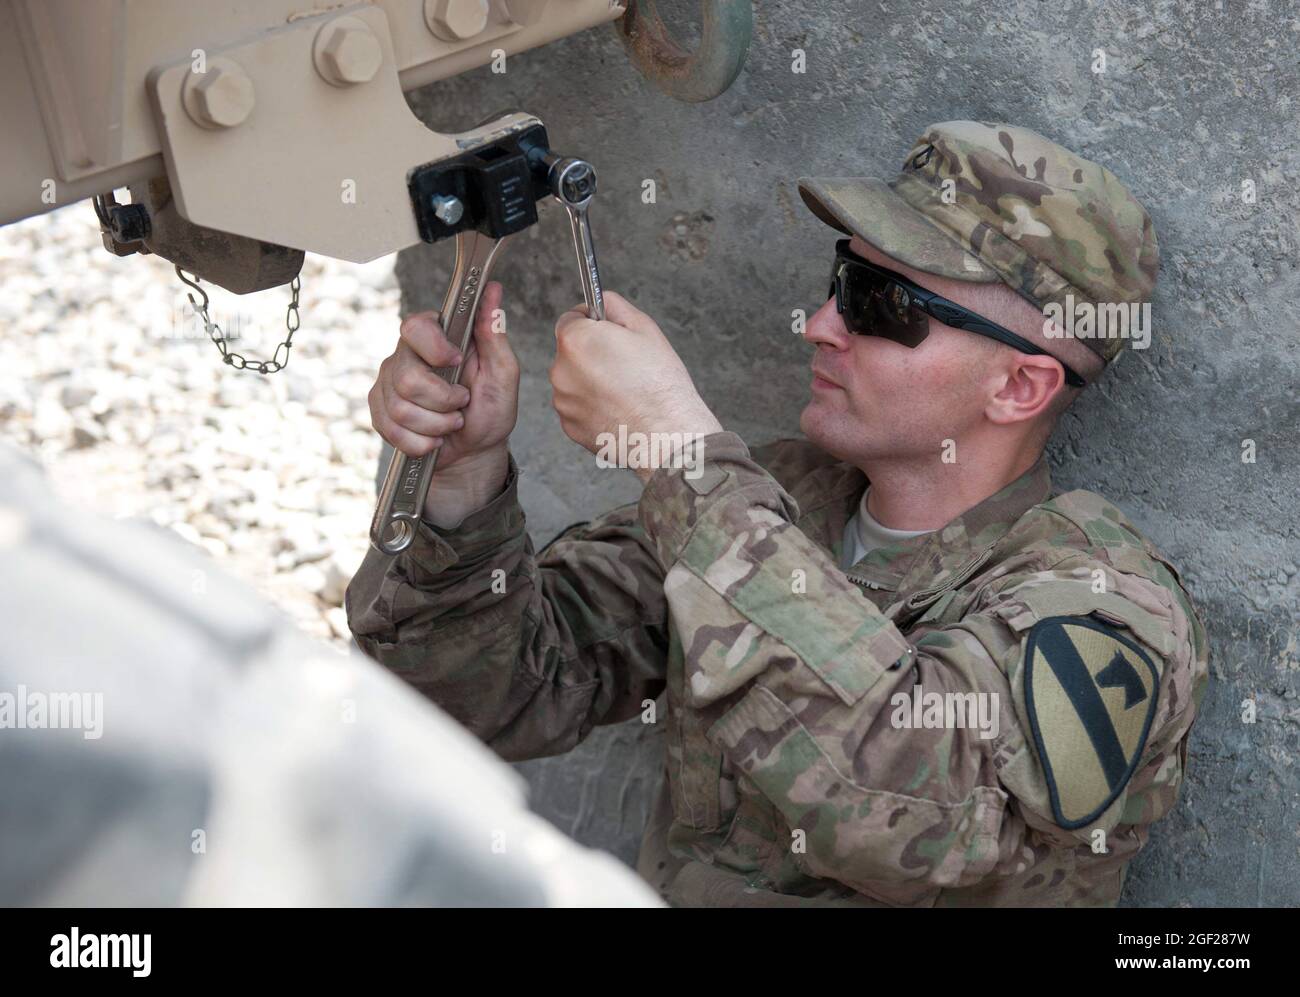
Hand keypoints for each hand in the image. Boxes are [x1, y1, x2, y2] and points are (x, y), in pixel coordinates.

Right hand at [369, 280, 518, 477]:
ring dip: (436, 425)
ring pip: (400, 408)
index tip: (458, 362)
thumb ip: (493, 333)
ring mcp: (388, 383)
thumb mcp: (502, 373)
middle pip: (408, 378)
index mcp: (435, 338)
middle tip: (462, 404)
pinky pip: (391, 429)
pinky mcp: (379, 410)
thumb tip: (493, 290)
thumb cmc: (490, 409)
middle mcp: (407, 355)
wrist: (474, 451)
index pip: (415, 327)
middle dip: (443, 401)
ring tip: (452, 423)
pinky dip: (420, 442)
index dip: (434, 348)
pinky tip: (433, 439)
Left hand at [550, 291, 721, 480]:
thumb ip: (615, 307)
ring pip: (573, 381)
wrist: (665, 437)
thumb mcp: (645, 329)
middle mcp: (561, 370)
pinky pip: (577, 408)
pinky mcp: (569, 426)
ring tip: (624, 391)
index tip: (608, 333)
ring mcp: (563, 401)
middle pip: (571, 352)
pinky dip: (592, 407)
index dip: (591, 322)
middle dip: (592, 354)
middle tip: (624, 366)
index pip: (570, 318)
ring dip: (590, 381)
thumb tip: (602, 301)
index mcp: (576, 340)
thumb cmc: (660, 386)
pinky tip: (618, 410)